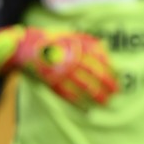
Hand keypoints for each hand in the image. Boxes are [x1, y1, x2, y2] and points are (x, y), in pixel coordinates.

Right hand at [0, 25, 117, 108]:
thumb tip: (105, 46)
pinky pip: (66, 93)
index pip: (99, 61)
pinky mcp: (50, 81)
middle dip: (106, 85)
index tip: (118, 80)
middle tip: (115, 94)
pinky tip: (85, 107)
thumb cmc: (50, 40)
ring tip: (104, 102)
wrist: (25, 45)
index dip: (110, 72)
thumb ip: (87, 41)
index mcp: (77, 48)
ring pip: (82, 85)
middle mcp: (71, 59)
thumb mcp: (70, 36)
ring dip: (95, 95)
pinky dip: (77, 101)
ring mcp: (60, 71)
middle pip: (94, 75)